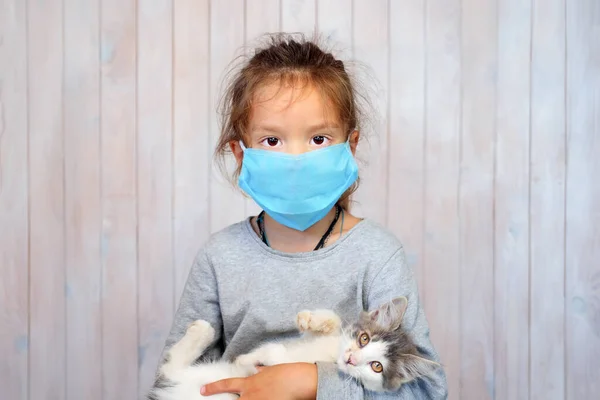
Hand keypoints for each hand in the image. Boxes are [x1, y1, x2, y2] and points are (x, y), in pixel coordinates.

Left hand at [200, 362, 317, 399]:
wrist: (298, 381)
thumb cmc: (288, 373)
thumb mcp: (271, 370)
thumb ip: (262, 372)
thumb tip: (258, 370)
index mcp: (250, 383)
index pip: (226, 385)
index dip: (213, 388)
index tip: (203, 390)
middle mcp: (250, 395)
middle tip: (220, 398)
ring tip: (257, 398)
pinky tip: (269, 399)